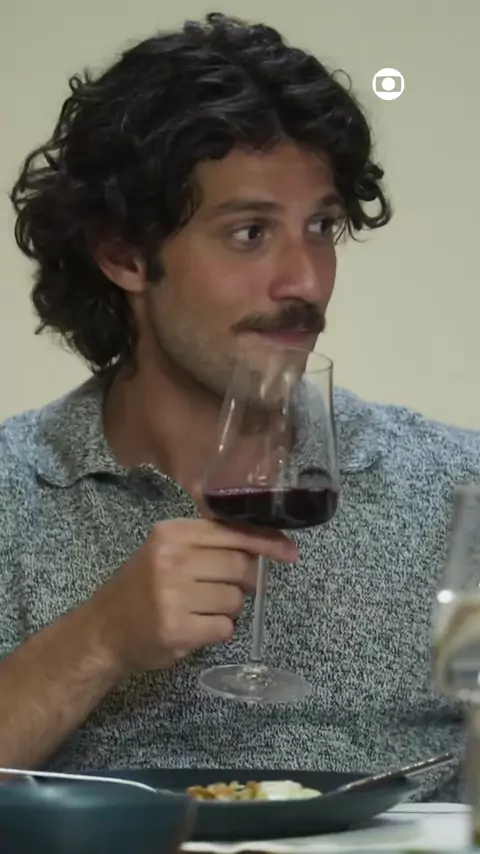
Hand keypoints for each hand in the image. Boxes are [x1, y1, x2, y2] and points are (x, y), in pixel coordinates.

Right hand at [95, 518, 296, 675]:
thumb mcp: (167, 551)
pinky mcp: (177, 629)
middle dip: (245, 582)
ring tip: (200, 609)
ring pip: (235, 600)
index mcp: (172, 533)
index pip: (232, 533)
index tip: (290, 552)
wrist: (103, 630)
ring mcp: (174, 596)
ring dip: (228, 609)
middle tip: (227, 589)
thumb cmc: (142, 586)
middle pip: (240, 567)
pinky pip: (224, 628)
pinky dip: (218, 630)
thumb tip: (267, 545)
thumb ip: (209, 543)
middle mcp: (173, 560)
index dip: (266, 543)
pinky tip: (195, 627)